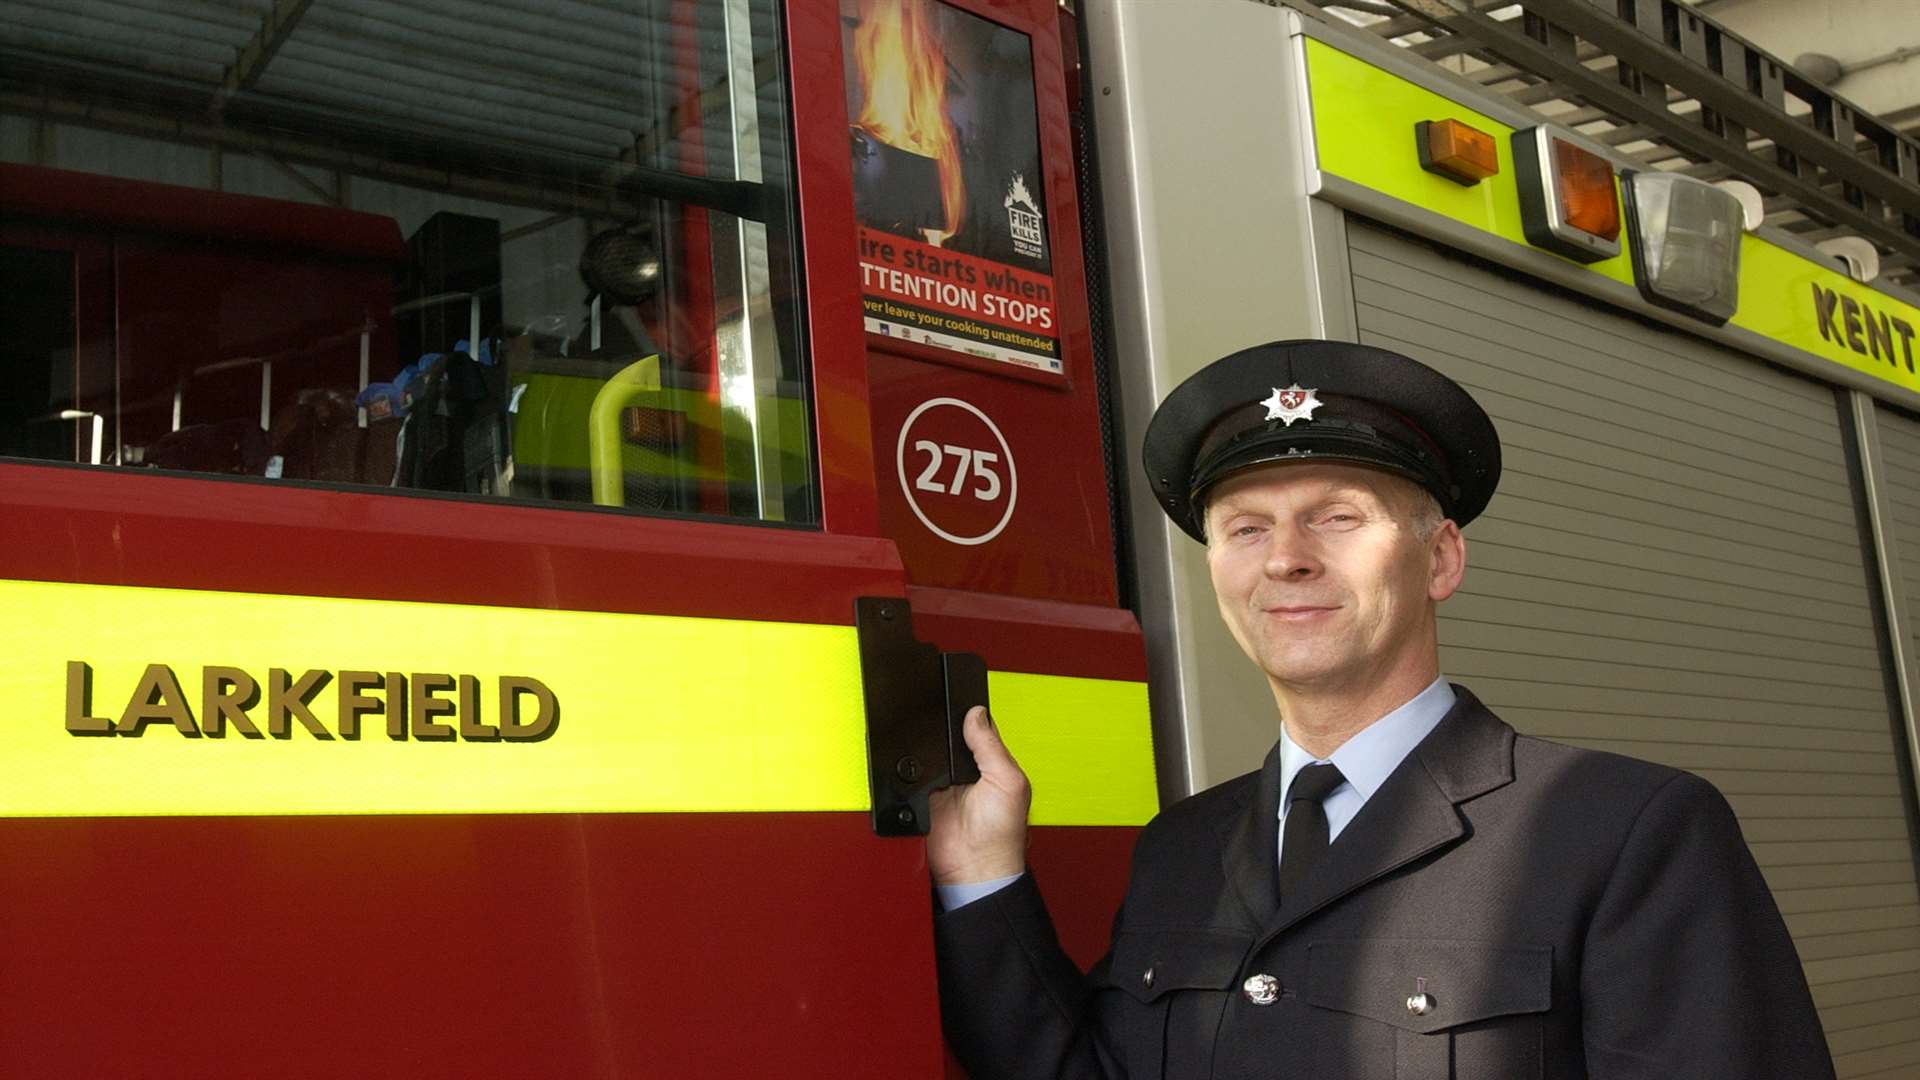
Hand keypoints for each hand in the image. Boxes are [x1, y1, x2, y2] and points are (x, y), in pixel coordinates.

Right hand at [927, 705, 1031, 885]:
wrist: (974, 871)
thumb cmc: (1002, 837)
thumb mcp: (1009, 783)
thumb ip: (992, 747)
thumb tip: (976, 714)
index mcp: (992, 762)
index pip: (978, 727)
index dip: (968, 716)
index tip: (958, 709)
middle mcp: (967, 770)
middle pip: (948, 736)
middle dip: (943, 733)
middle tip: (945, 742)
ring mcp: (942, 783)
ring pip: (928, 752)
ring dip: (928, 754)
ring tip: (937, 766)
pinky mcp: (921, 797)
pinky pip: (911, 775)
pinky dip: (912, 772)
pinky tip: (922, 776)